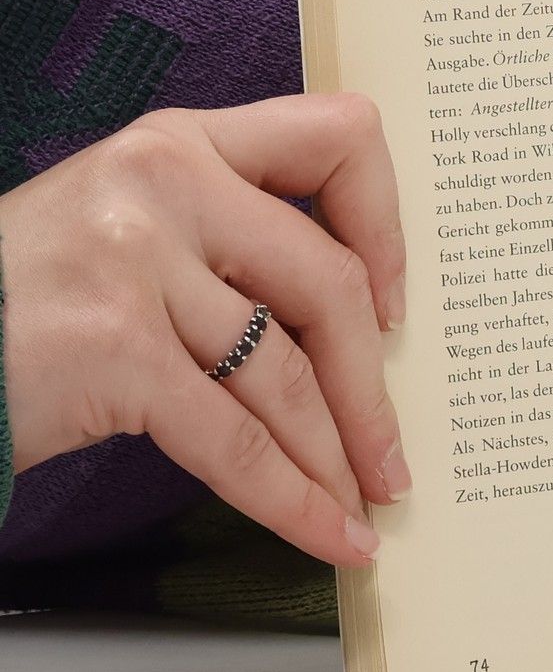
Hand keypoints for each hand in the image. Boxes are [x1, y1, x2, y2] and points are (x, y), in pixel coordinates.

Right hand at [0, 95, 409, 565]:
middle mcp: (166, 182)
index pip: (337, 139)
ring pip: (287, 374)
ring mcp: (136, 263)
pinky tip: (327, 532)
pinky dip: (292, 498)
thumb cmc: (17, 298)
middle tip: (393, 450)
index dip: (387, 222)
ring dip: (338, 454)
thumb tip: (349, 315)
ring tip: (367, 500)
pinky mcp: (112, 350)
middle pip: (328, 281)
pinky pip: (236, 442)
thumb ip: (219, 233)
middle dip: (373, 384)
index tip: (395, 300)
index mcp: (180, 140)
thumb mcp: (119, 221)